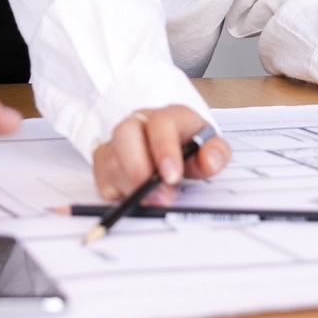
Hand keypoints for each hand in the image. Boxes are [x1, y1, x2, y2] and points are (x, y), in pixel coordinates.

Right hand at [91, 104, 230, 203]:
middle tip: (159, 195)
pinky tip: (134, 199)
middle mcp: (138, 124)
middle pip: (125, 132)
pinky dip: (116, 192)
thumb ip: (216, 154)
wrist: (176, 145)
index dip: (164, 149)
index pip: (160, 123)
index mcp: (167, 116)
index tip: (172, 177)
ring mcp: (118, 142)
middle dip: (139, 168)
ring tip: (153, 201)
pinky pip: (101, 176)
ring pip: (110, 158)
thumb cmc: (190, 144)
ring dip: (130, 185)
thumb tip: (208, 160)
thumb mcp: (210, 148)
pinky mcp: (105, 161)